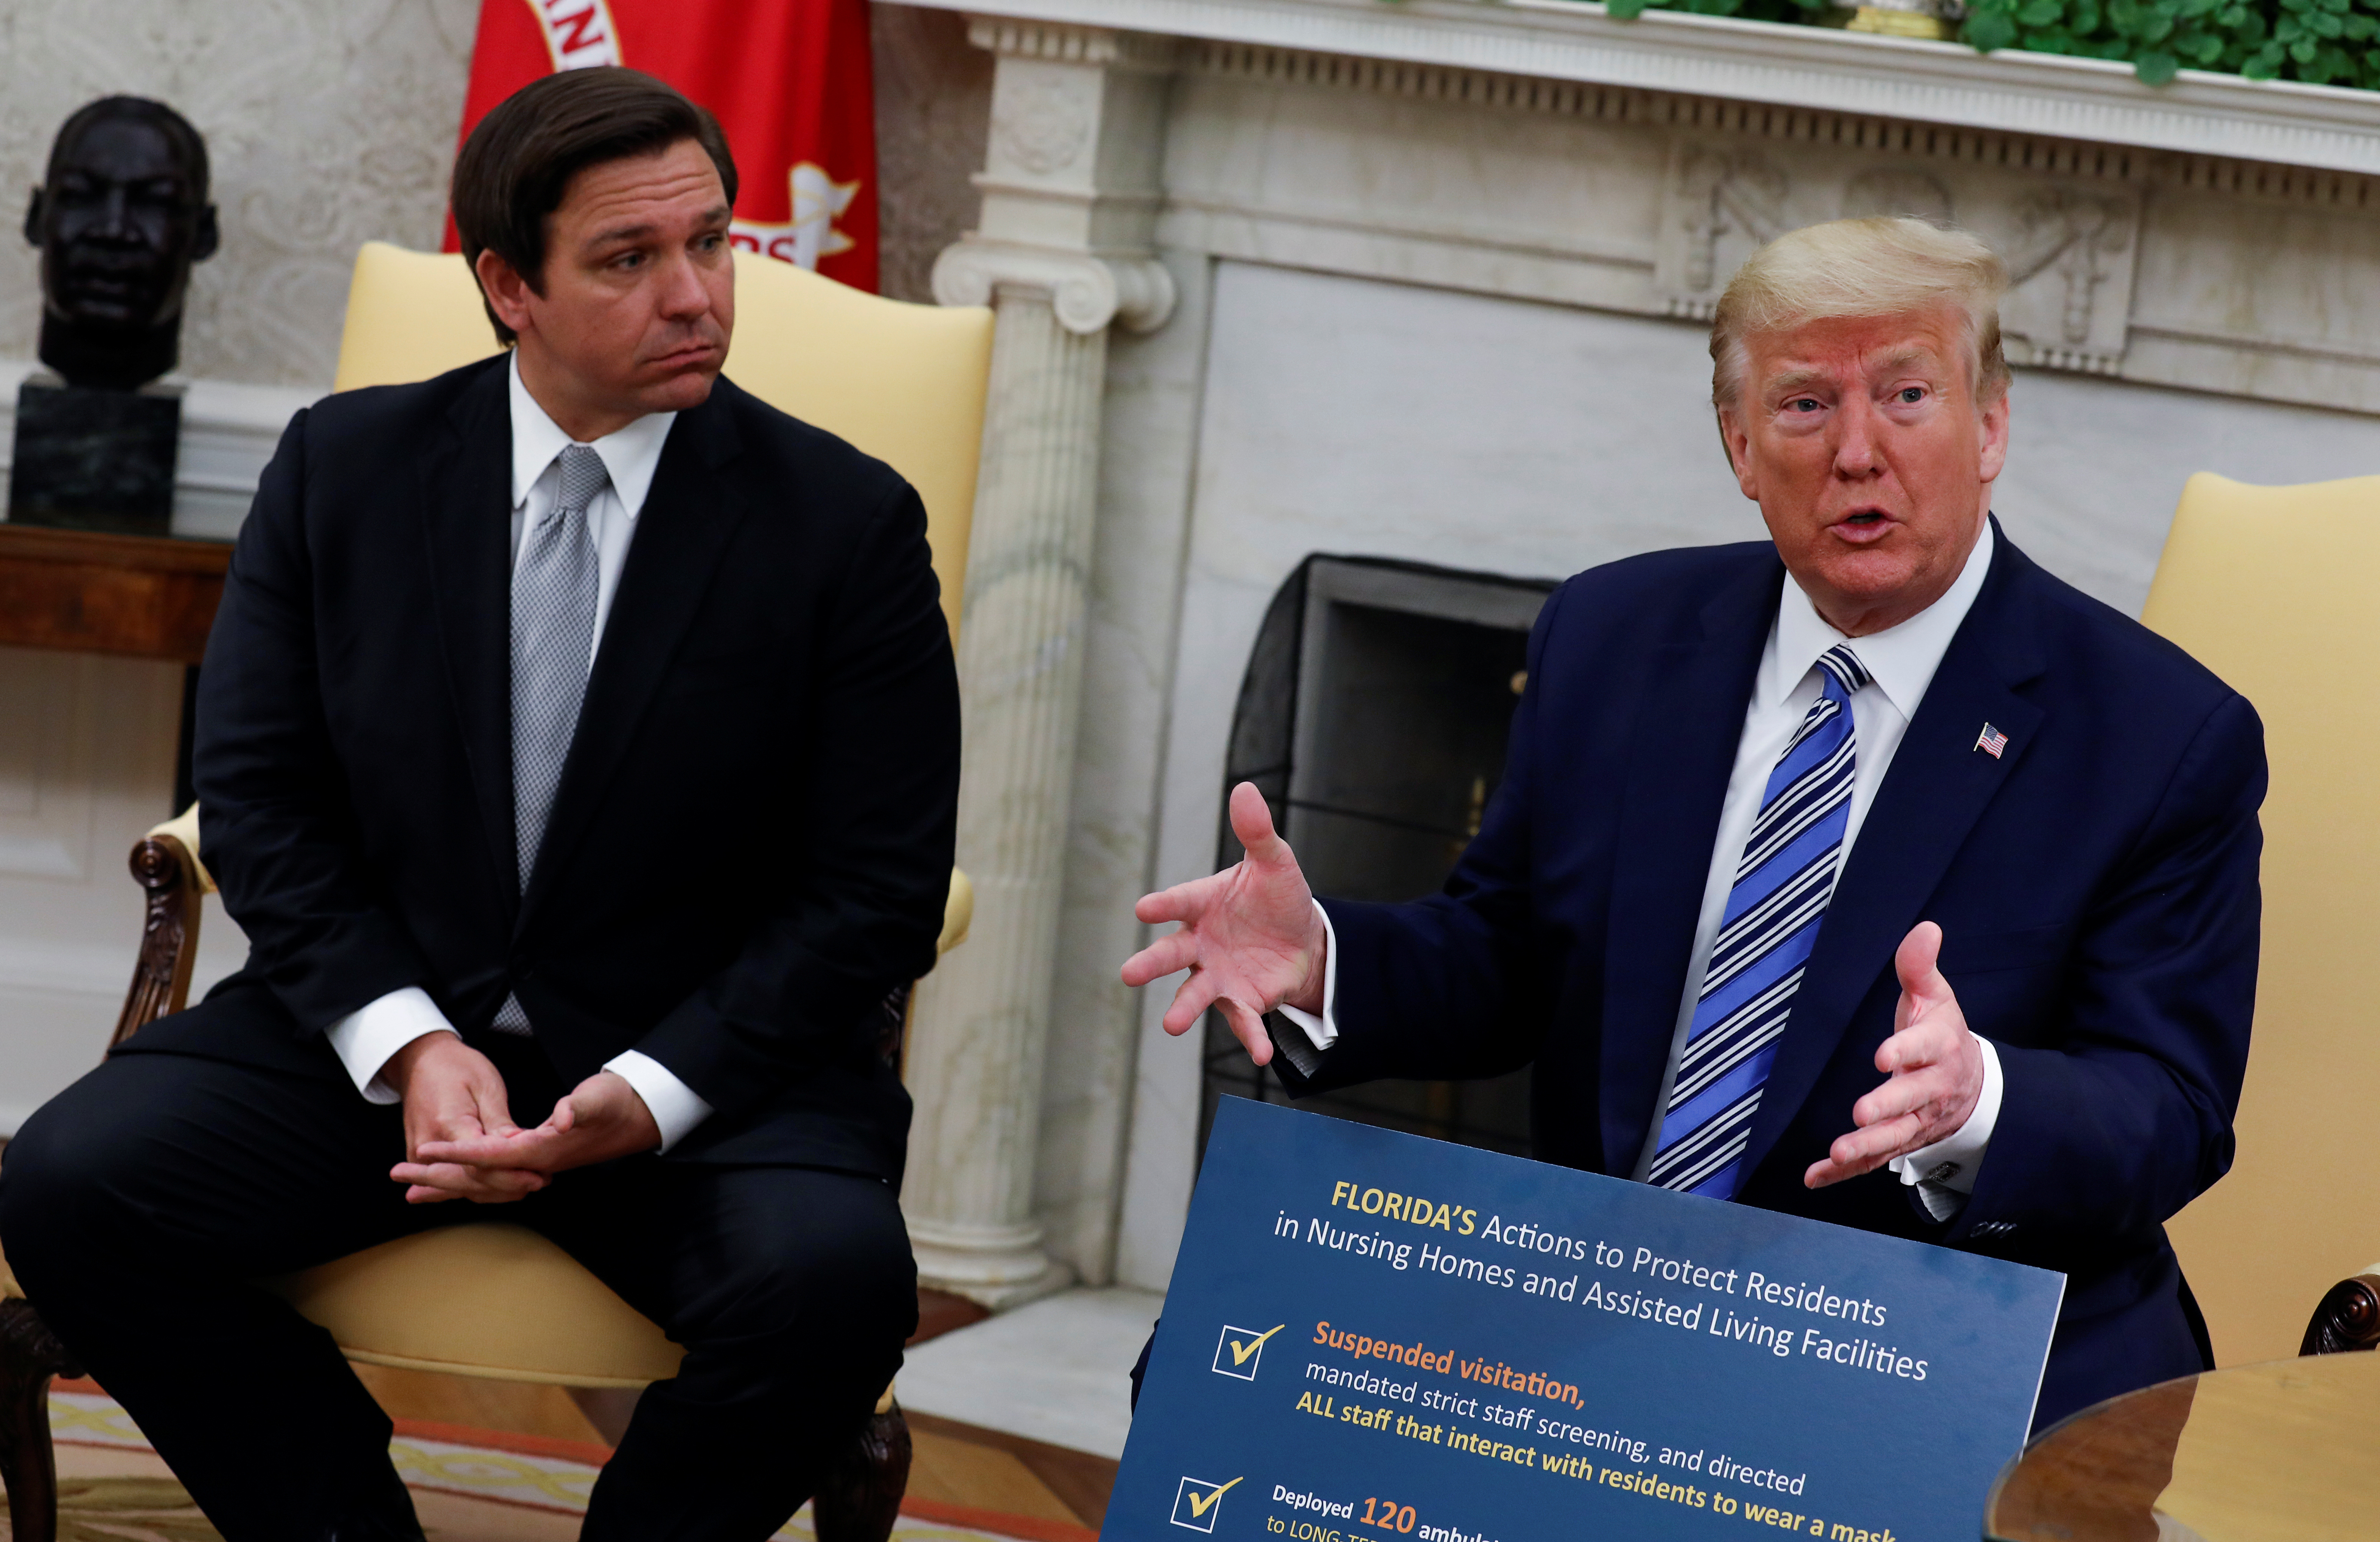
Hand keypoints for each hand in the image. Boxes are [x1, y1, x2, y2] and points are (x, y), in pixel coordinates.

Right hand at [386, 1033, 546, 1204]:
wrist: (421, 1060)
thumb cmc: (456, 1067)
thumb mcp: (485, 1085)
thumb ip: (499, 1122)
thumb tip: (518, 1146)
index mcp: (447, 1125)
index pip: (480, 1167)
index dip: (511, 1176)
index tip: (539, 1177)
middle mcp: (428, 1147)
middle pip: (471, 1182)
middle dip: (508, 1186)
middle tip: (541, 1182)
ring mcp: (420, 1155)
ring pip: (462, 1186)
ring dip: (494, 1191)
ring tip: (526, 1187)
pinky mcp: (421, 1157)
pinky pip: (451, 1180)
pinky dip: (474, 1187)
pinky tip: (497, 1193)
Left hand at [401, 1069, 660, 1195]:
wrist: (641, 1114)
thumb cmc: (619, 1102)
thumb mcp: (600, 1098)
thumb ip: (581, 1108)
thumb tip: (563, 1118)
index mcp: (543, 1150)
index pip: (491, 1157)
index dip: (458, 1155)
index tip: (425, 1152)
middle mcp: (535, 1164)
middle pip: (478, 1179)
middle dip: (437, 1178)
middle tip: (398, 1175)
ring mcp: (535, 1165)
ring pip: (482, 1183)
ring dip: (445, 1185)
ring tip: (411, 1188)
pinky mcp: (536, 1160)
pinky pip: (493, 1178)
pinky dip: (467, 1183)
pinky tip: (450, 1185)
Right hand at [1121, 782, 1327, 1066]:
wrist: (1301, 939)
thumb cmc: (1275, 897)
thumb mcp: (1274, 862)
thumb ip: (1256, 832)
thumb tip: (1245, 788)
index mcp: (1203, 904)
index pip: (1180, 902)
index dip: (1163, 905)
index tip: (1144, 909)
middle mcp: (1201, 943)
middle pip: (1171, 954)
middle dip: (1151, 964)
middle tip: (1128, 975)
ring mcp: (1217, 975)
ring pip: (1195, 993)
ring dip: (1183, 1009)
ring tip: (1170, 1026)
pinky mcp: (1241, 1001)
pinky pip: (1243, 1021)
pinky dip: (1251, 1038)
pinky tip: (1262, 1055)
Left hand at [1804, 921, 1984, 1189]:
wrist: (1970, 1081)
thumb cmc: (1942, 1033)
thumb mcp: (1935, 995)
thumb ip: (1919, 965)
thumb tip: (1925, 928)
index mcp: (1939, 1047)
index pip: (1924, 1048)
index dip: (1905, 1050)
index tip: (1883, 1054)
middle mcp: (1931, 1088)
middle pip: (1911, 1100)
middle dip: (1886, 1108)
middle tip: (1860, 1113)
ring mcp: (1917, 1119)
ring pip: (1894, 1137)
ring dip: (1866, 1147)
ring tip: (1839, 1152)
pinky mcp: (1900, 1139)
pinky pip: (1873, 1160)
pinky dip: (1844, 1172)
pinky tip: (1815, 1176)